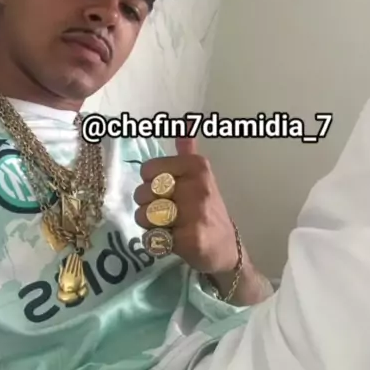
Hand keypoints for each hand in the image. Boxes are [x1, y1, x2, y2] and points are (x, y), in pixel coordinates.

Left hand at [133, 133, 238, 273]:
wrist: (226, 248)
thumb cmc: (208, 210)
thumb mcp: (201, 177)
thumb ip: (188, 151)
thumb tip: (186, 121)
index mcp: (197, 167)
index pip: (148, 169)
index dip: (150, 183)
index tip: (167, 192)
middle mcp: (198, 186)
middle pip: (143, 193)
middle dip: (148, 207)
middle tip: (167, 214)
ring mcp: (195, 213)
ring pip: (144, 216)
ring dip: (150, 226)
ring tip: (168, 227)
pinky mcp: (190, 238)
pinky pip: (151, 238)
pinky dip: (156, 243)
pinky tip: (172, 241)